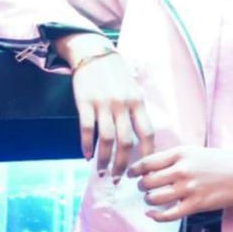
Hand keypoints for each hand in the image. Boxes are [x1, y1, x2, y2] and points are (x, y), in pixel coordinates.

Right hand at [63, 41, 154, 177]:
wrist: (92, 53)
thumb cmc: (115, 75)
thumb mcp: (133, 90)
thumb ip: (136, 111)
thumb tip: (141, 139)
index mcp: (137, 102)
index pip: (147, 133)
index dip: (147, 154)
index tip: (143, 169)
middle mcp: (122, 104)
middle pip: (126, 142)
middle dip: (123, 165)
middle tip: (118, 178)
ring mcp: (103, 104)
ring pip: (107, 140)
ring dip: (104, 160)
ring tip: (102, 172)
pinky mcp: (85, 103)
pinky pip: (87, 130)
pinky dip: (87, 146)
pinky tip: (86, 156)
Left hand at [126, 145, 232, 220]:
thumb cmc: (221, 162)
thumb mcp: (195, 151)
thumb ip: (174, 158)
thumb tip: (151, 168)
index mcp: (180, 153)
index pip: (147, 162)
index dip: (134, 170)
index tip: (130, 174)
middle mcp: (182, 170)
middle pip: (147, 181)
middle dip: (141, 186)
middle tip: (143, 187)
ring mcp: (188, 188)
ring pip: (154, 198)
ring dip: (148, 200)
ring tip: (151, 198)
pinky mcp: (195, 205)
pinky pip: (167, 215)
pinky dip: (155, 216)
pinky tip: (152, 214)